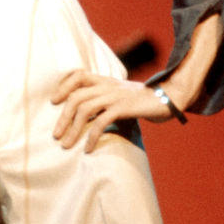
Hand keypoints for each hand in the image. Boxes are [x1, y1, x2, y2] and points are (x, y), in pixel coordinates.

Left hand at [51, 72, 171, 153]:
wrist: (169, 98)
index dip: (63, 86)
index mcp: (105, 80)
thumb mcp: (121, 95)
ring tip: (66, 145)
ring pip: (84, 109)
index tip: (53, 101)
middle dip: (62, 117)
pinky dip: (91, 136)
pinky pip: (100, 121)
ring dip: (72, 129)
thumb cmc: (144, 101)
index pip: (78, 75)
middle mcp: (107, 85)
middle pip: (76, 96)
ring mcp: (114, 96)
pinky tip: (88, 149)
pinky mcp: (123, 108)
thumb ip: (106, 99)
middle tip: (56, 136)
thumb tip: (87, 114)